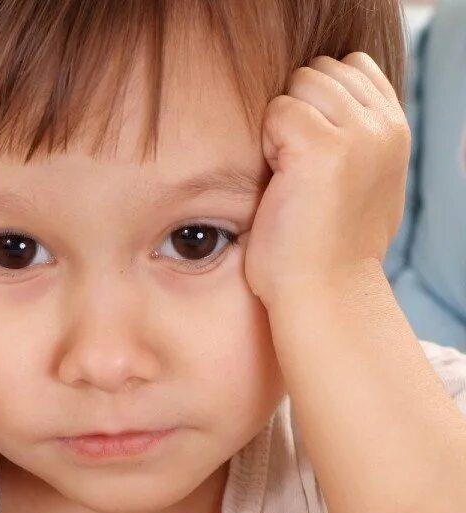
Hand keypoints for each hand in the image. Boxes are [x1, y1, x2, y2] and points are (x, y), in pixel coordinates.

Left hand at [244, 53, 409, 309]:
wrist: (324, 293)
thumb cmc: (327, 248)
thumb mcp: (363, 183)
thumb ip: (358, 139)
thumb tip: (331, 109)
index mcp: (395, 130)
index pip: (351, 67)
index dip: (317, 100)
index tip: (308, 152)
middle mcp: (383, 126)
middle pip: (320, 71)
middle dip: (296, 109)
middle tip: (294, 167)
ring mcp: (357, 134)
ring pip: (300, 85)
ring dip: (281, 124)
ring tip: (288, 173)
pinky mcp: (322, 148)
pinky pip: (278, 111)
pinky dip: (267, 142)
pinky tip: (279, 181)